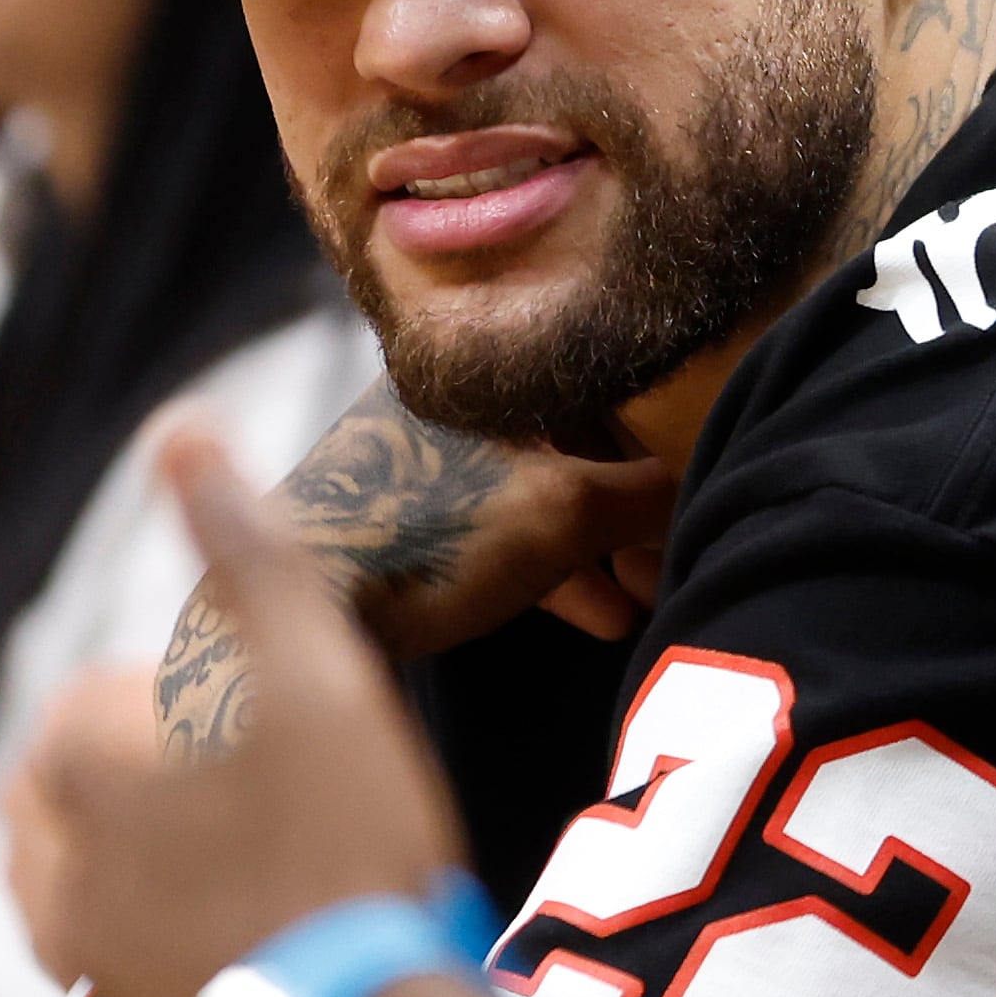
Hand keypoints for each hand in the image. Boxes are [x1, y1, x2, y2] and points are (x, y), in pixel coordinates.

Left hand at [9, 432, 466, 996]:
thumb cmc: (342, 843)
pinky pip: (118, 977)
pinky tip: (247, 956)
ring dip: (131, 865)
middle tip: (247, 791)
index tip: (262, 722)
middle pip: (71, 790)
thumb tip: (179, 430)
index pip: (97, 696)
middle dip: (132, 779)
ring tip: (238, 870)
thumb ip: (245, 547)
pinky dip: (160, 956)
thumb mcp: (314, 666)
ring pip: (78, 884)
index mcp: (75, 761)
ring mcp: (78, 965)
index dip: (183, 699)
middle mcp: (50, 863)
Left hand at [272, 379, 676, 658]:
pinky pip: (483, 534)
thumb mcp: (565, 511)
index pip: (587, 388)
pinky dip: (537, 570)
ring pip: (521, 499)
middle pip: (557, 448)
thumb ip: (647, 492)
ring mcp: (403, 468)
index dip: (649, 450)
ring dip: (585, 553)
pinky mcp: (384, 528)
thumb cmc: (427, 543)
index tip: (683, 508)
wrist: (292, 625)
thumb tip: (702, 480)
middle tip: (662, 572)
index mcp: (466, 371)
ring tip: (632, 608)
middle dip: (620, 516)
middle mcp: (430, 405)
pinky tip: (584, 617)